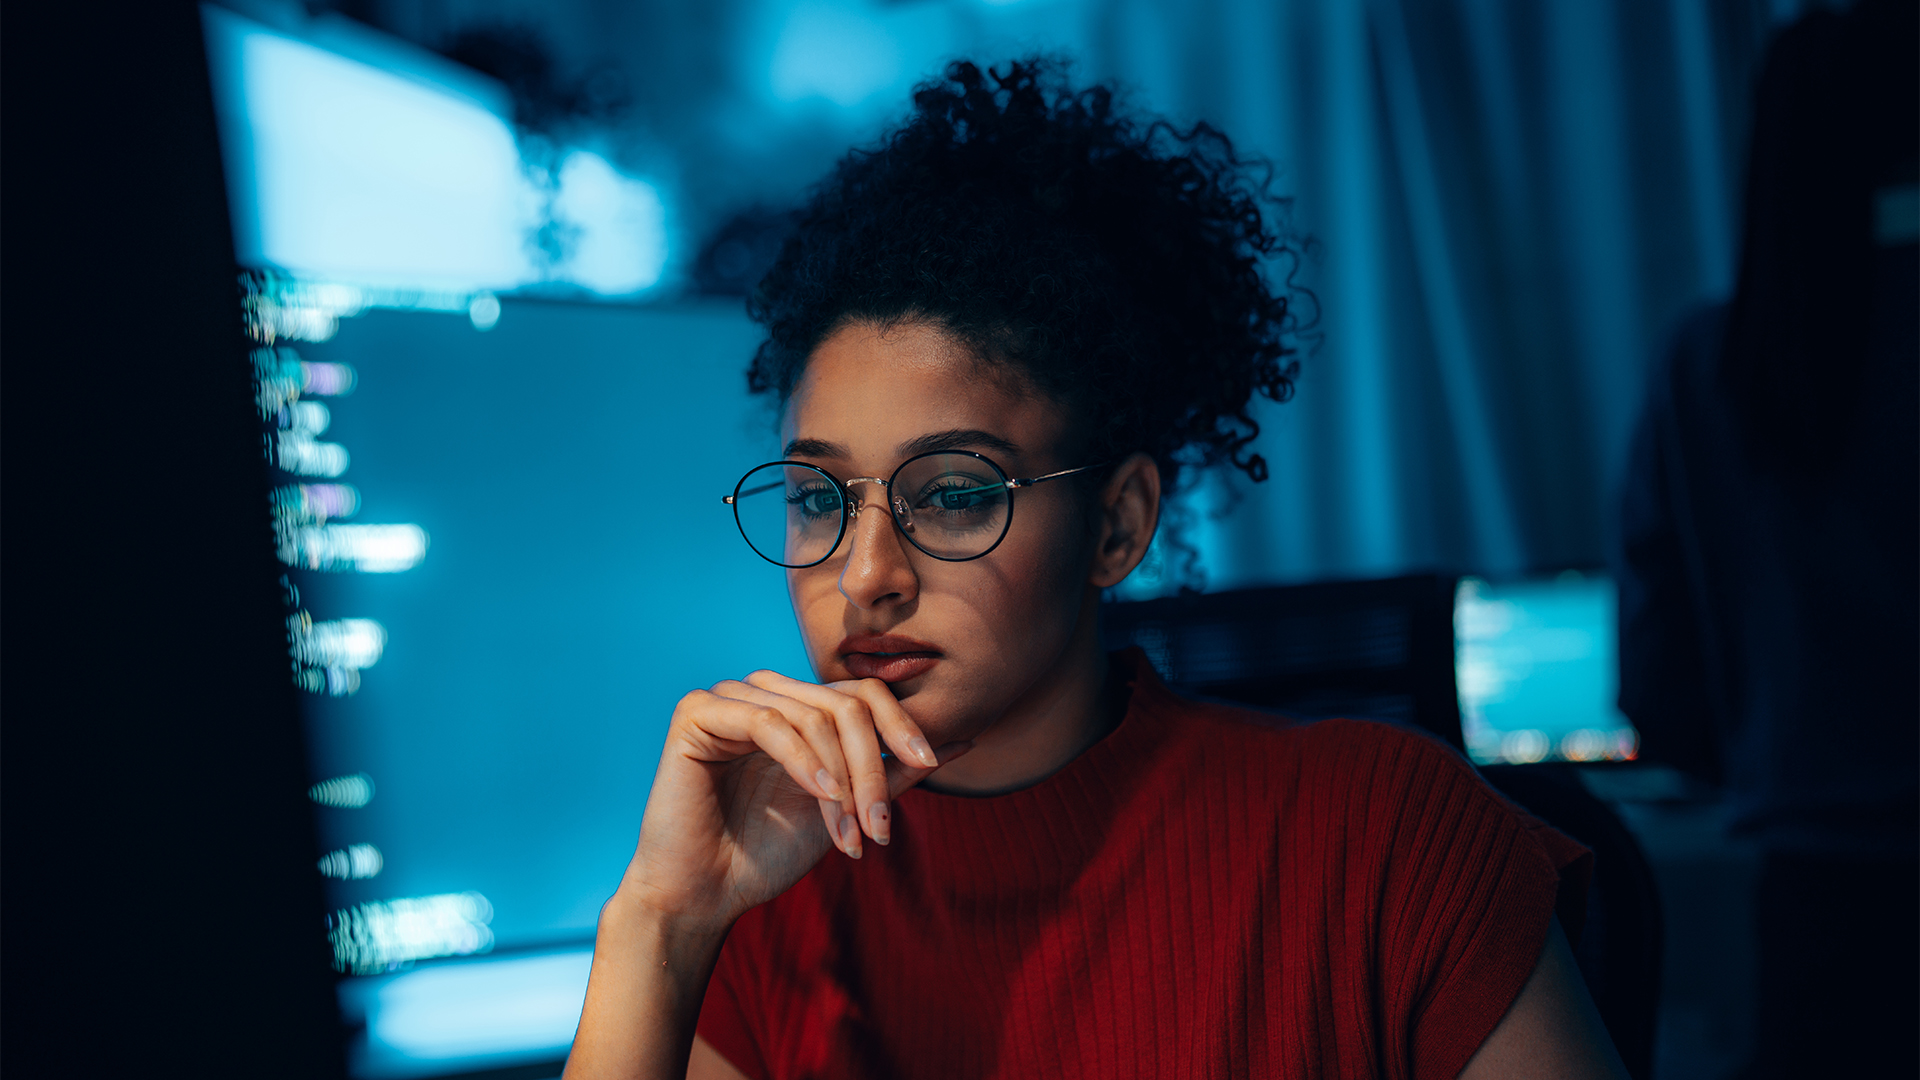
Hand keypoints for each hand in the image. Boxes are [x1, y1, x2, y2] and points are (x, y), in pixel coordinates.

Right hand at [616, 671, 969, 935]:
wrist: (707, 893)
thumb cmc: (767, 851)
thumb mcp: (846, 807)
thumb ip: (893, 772)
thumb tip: (961, 743)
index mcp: (796, 709)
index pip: (862, 694)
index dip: (901, 724)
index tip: (931, 761)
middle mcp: (764, 694)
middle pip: (845, 704)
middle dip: (872, 768)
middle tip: (880, 828)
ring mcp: (729, 698)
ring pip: (814, 715)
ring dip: (843, 778)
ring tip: (851, 834)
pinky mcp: (698, 713)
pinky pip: (769, 723)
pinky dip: (804, 761)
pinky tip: (822, 797)